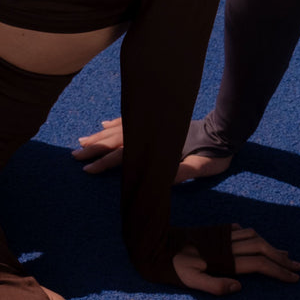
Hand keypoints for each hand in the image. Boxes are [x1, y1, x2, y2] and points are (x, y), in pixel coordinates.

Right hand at [72, 116, 232, 181]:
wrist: (225, 132)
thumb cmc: (214, 155)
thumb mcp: (202, 167)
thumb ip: (185, 172)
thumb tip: (166, 180)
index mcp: (156, 148)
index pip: (124, 156)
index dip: (104, 163)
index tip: (86, 169)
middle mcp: (151, 135)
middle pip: (116, 140)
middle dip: (94, 148)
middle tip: (74, 155)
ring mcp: (154, 126)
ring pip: (120, 129)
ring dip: (101, 136)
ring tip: (83, 141)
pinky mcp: (159, 122)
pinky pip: (132, 120)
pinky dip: (117, 123)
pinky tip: (104, 124)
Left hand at [172, 225, 299, 295]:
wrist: (155, 242)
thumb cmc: (171, 267)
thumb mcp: (191, 281)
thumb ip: (216, 285)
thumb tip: (239, 286)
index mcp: (225, 259)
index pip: (260, 264)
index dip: (279, 271)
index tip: (293, 277)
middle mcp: (228, 244)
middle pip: (263, 248)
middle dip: (282, 258)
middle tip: (298, 267)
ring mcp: (222, 235)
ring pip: (255, 238)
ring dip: (271, 247)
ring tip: (284, 255)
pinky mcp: (216, 231)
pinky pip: (241, 231)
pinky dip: (254, 237)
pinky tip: (258, 241)